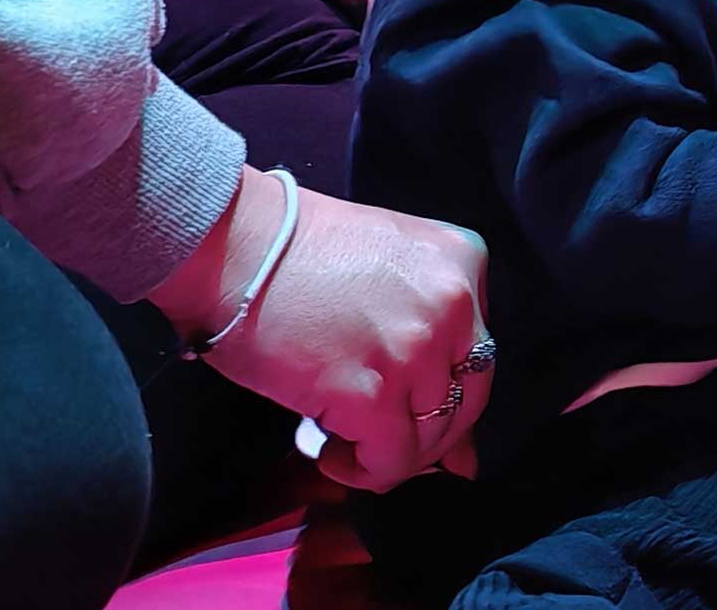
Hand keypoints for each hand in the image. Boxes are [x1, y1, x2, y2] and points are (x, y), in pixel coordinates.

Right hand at [149, 168, 492, 491]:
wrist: (237, 245)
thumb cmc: (299, 252)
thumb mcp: (389, 266)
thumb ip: (433, 331)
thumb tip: (463, 452)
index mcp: (465, 262)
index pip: (480, 354)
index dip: (448, 394)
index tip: (415, 410)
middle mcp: (455, 305)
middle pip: (469, 401)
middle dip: (430, 435)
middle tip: (382, 440)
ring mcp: (416, 349)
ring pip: (430, 440)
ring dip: (390, 454)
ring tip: (345, 441)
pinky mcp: (370, 392)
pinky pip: (389, 462)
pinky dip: (361, 471)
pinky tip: (329, 451)